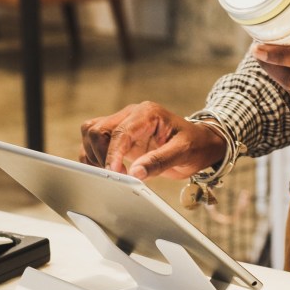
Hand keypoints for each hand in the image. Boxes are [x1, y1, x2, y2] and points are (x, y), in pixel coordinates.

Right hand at [79, 101, 226, 180]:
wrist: (199, 144)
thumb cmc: (195, 145)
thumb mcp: (183, 152)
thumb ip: (159, 161)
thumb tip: (136, 173)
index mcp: (147, 113)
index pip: (120, 131)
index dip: (113, 153)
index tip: (113, 172)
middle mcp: (131, 115)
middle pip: (97, 129)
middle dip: (101, 155)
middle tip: (115, 176)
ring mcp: (123, 125)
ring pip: (91, 133)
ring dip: (94, 156)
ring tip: (112, 174)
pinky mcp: (118, 137)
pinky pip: (93, 143)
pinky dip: (93, 157)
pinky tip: (107, 171)